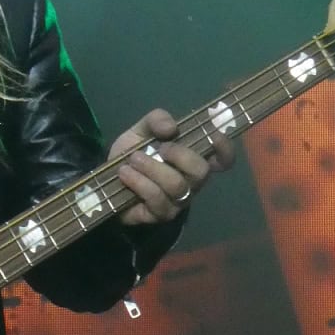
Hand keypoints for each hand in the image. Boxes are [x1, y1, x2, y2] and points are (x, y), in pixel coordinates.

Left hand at [108, 107, 233, 228]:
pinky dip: (139, 182)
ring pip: (177, 186)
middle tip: (160, 148)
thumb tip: (171, 127)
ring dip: (152, 168)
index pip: (223, 159)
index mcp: (194, 159)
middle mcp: (192, 182)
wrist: (110, 177)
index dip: (225, 149)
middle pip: (201, 171)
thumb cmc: (135, 152)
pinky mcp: (161, 214)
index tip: (214, 136)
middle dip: (180, 156)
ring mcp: (178, 201)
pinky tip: (125, 173)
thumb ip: (156, 120)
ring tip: (132, 160)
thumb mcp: (142, 129)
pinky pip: (157, 199)